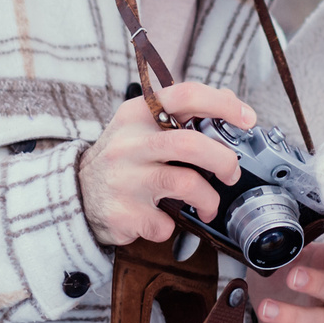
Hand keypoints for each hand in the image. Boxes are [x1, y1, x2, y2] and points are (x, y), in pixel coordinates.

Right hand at [78, 81, 257, 246]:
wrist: (75, 195)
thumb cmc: (121, 158)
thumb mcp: (141, 125)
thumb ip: (180, 113)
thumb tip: (228, 101)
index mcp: (137, 114)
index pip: (185, 96)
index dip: (223, 105)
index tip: (247, 118)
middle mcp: (129, 143)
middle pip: (190, 144)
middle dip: (223, 160)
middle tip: (231, 173)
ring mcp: (124, 179)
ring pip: (186, 184)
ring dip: (209, 199)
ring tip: (207, 204)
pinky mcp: (122, 213)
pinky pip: (165, 223)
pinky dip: (171, 226)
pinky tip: (163, 220)